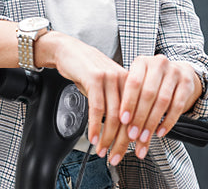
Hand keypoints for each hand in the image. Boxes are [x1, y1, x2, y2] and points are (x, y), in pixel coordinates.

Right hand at [37, 32, 127, 157]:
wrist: (69, 50)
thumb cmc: (87, 68)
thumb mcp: (106, 85)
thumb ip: (116, 102)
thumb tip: (122, 130)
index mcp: (131, 82)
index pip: (138, 115)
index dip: (136, 137)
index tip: (132, 153)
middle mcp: (123, 79)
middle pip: (127, 119)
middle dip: (121, 143)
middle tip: (116, 157)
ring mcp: (110, 78)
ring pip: (113, 116)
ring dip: (107, 138)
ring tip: (102, 150)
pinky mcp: (95, 78)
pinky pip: (97, 108)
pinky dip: (95, 126)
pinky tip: (93, 137)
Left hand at [107, 55, 201, 164]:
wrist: (177, 70)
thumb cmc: (150, 80)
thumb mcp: (139, 82)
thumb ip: (130, 99)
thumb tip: (118, 125)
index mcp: (142, 62)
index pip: (133, 82)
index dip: (128, 102)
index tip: (123, 121)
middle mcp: (158, 63)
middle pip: (148, 94)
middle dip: (139, 117)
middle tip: (133, 135)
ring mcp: (175, 72)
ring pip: (163, 101)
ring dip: (152, 122)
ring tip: (144, 138)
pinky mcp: (187, 83)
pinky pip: (178, 106)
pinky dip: (168, 122)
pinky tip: (160, 132)